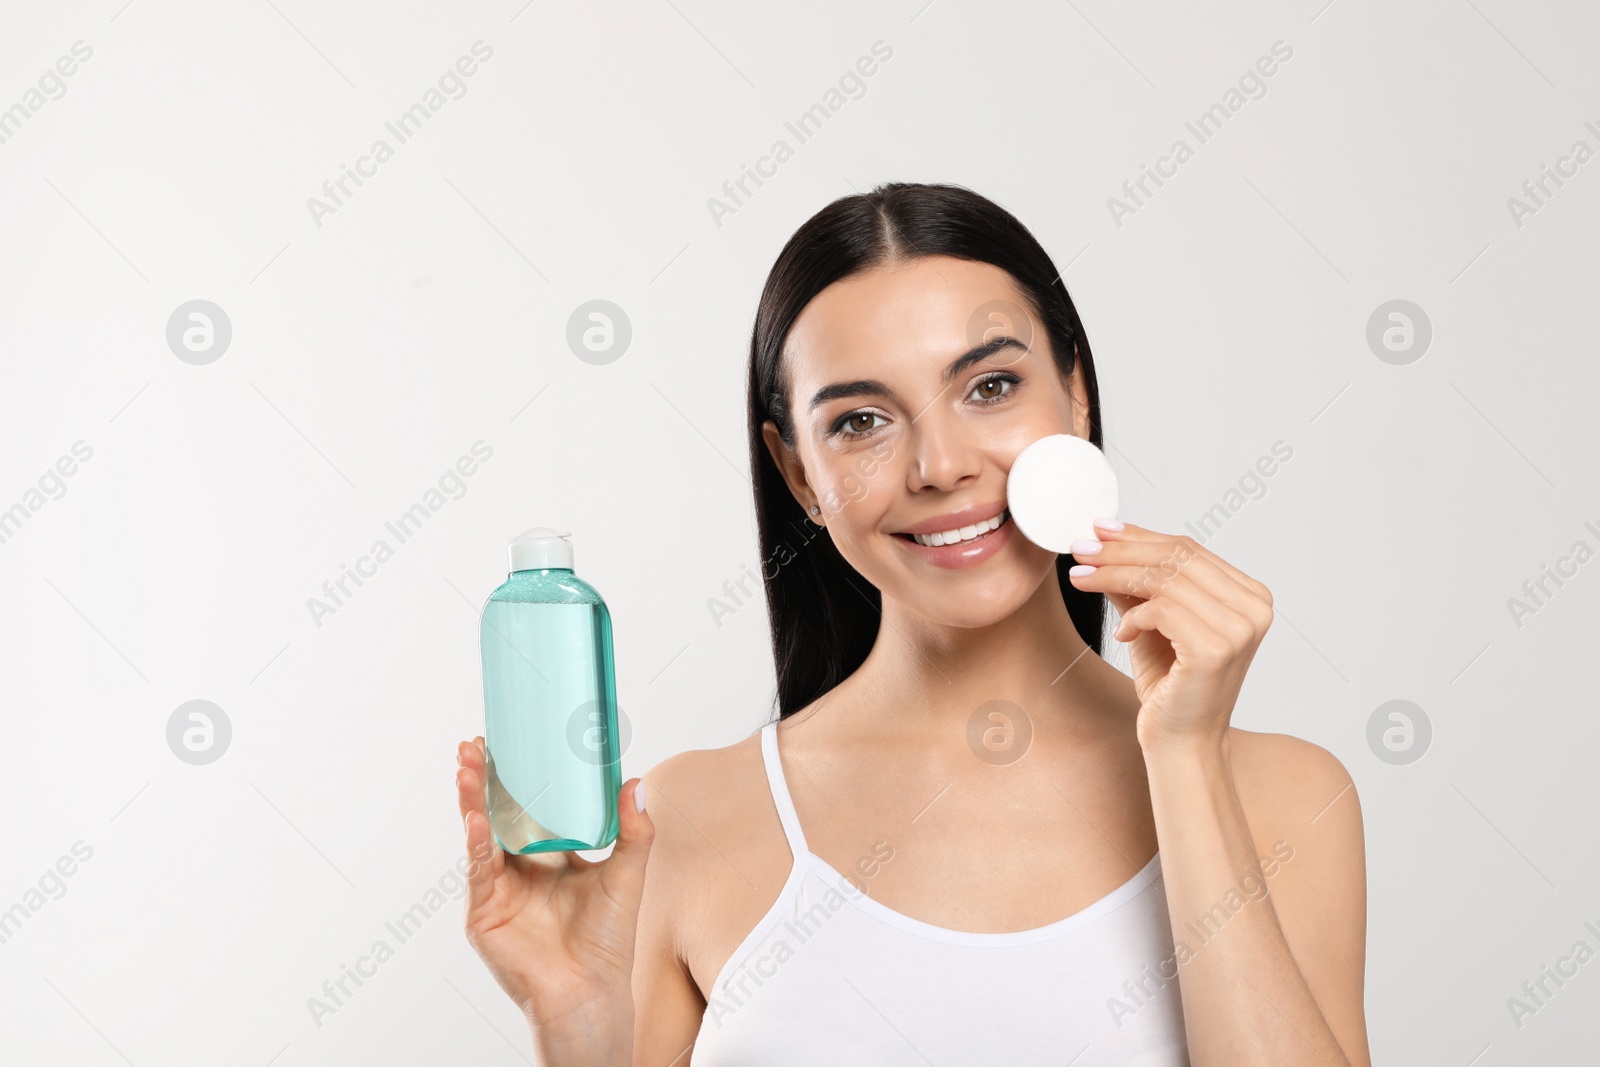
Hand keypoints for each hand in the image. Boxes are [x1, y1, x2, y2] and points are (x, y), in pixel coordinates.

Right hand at [455, 736, 653, 1061]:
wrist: (590, 992)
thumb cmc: (607, 942)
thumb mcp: (625, 876)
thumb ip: (633, 832)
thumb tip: (635, 783)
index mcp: (549, 858)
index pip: (527, 808)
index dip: (517, 778)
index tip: (511, 743)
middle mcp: (520, 870)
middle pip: (496, 814)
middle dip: (483, 780)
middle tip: (476, 744)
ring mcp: (498, 890)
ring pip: (480, 835)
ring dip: (472, 801)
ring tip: (467, 766)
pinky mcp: (484, 913)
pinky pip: (478, 870)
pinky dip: (476, 842)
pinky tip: (476, 817)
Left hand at [1066, 521, 1273, 750]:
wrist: (1182, 742)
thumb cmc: (1170, 684)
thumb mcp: (1153, 622)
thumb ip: (1139, 583)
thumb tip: (1103, 541)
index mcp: (1249, 596)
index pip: (1188, 548)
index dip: (1139, 535)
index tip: (1098, 530)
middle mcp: (1253, 608)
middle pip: (1176, 557)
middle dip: (1121, 551)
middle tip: (1080, 550)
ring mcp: (1239, 629)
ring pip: (1164, 579)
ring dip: (1114, 575)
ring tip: (1081, 579)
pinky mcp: (1215, 649)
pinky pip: (1161, 610)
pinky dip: (1134, 615)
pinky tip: (1122, 633)